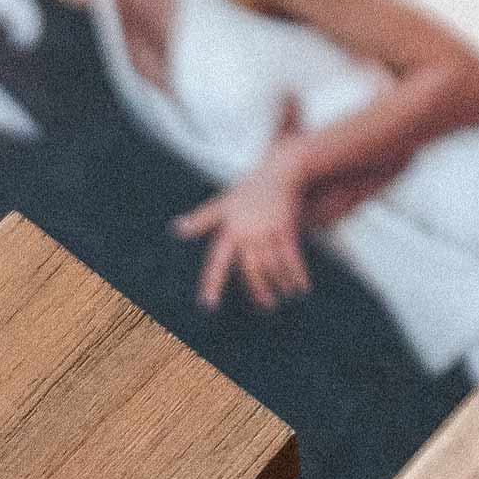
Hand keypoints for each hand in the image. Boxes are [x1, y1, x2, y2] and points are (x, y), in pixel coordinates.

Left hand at [172, 142, 314, 315]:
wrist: (279, 171)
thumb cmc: (247, 189)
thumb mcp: (222, 203)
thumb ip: (202, 220)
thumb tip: (176, 230)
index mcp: (228, 231)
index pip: (217, 262)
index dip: (212, 283)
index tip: (207, 306)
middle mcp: (246, 233)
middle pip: (250, 270)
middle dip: (259, 290)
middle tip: (267, 307)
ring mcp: (266, 231)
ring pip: (272, 266)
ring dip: (281, 284)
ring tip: (286, 295)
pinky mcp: (285, 228)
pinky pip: (291, 258)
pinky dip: (297, 274)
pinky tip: (302, 287)